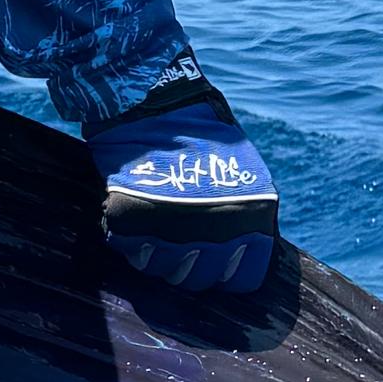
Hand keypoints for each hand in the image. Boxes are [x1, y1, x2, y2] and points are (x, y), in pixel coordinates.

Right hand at [85, 87, 278, 295]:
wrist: (154, 101)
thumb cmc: (202, 131)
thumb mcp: (244, 171)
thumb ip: (245, 211)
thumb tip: (245, 245)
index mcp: (250, 221)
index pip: (242, 279)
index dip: (228, 270)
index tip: (216, 257)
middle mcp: (215, 235)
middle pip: (199, 280)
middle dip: (191, 264)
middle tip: (180, 240)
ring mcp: (171, 234)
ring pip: (165, 272)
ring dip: (160, 256)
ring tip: (158, 228)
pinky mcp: (132, 226)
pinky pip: (133, 254)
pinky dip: (132, 243)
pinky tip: (138, 220)